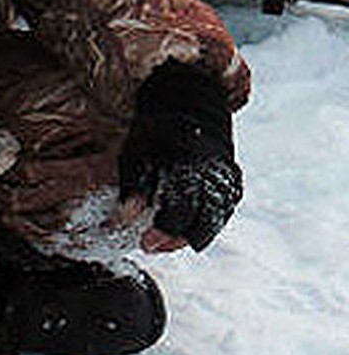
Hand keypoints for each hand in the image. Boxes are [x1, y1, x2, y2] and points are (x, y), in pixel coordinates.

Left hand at [118, 61, 242, 252]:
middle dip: (176, 239)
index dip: (162, 231)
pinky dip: (208, 222)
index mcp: (185, 164)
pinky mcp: (232, 179)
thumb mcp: (134, 154)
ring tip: (167, 242)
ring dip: (192, 235)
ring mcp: (225, 176)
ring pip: (216, 218)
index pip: (178, 210)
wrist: (189, 107)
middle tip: (153, 247)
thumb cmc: (154, 133)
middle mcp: (211, 172)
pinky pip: (225, 209)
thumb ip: (132, 188)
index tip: (145, 243)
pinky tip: (188, 228)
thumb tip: (123, 220)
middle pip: (201, 220)